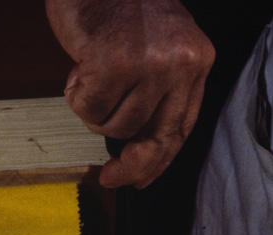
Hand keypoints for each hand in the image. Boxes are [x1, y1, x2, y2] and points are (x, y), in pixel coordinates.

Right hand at [45, 0, 214, 187]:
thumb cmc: (118, 3)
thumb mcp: (157, 45)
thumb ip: (158, 89)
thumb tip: (139, 143)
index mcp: (195, 60)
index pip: (181, 128)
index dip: (159, 160)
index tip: (140, 177)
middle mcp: (180, 63)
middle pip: (157, 139)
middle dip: (132, 166)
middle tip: (112, 177)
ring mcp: (150, 64)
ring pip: (118, 126)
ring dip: (95, 112)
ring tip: (88, 78)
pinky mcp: (116, 64)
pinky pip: (92, 110)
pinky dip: (77, 97)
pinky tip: (77, 71)